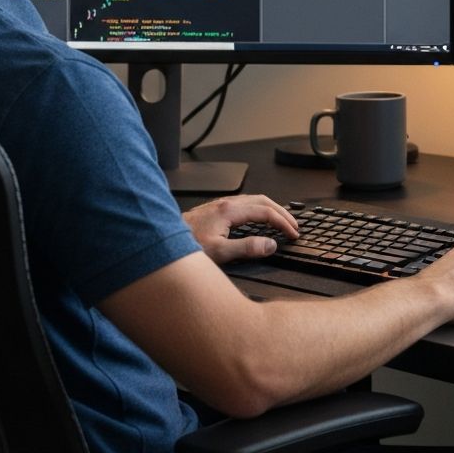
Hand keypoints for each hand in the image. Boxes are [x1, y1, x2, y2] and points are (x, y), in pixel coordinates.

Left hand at [183, 194, 298, 264]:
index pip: (266, 212)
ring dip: (271, 209)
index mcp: (230, 211)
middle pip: (263, 201)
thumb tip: (270, 245)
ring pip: (254, 200)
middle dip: (281, 212)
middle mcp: (226, 204)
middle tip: (294, 226)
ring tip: (281, 220)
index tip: (293, 233)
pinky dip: (259, 209)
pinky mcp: (215, 210)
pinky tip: (257, 219)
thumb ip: (247, 248)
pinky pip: (245, 203)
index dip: (282, 222)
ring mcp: (220, 205)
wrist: (160, 240)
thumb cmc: (186, 247)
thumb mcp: (219, 252)